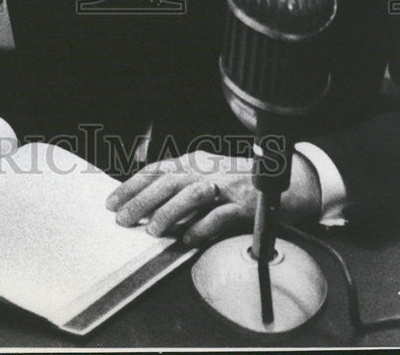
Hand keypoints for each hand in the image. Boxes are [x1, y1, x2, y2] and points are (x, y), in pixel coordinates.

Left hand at [105, 149, 321, 245]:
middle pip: (168, 181)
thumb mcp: (205, 176)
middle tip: (124, 219)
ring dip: (169, 213)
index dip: (132, 185)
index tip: (113, 201)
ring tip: (153, 231)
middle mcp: (207, 169)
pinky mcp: (244, 204)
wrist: (286, 184)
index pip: (156, 170)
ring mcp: (226, 185)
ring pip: (191, 194)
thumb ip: (179, 186)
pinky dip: (202, 227)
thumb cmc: (238, 184)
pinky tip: (188, 239)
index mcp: (194, 162)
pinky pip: (220, 215)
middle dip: (142, 200)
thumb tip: (144, 203)